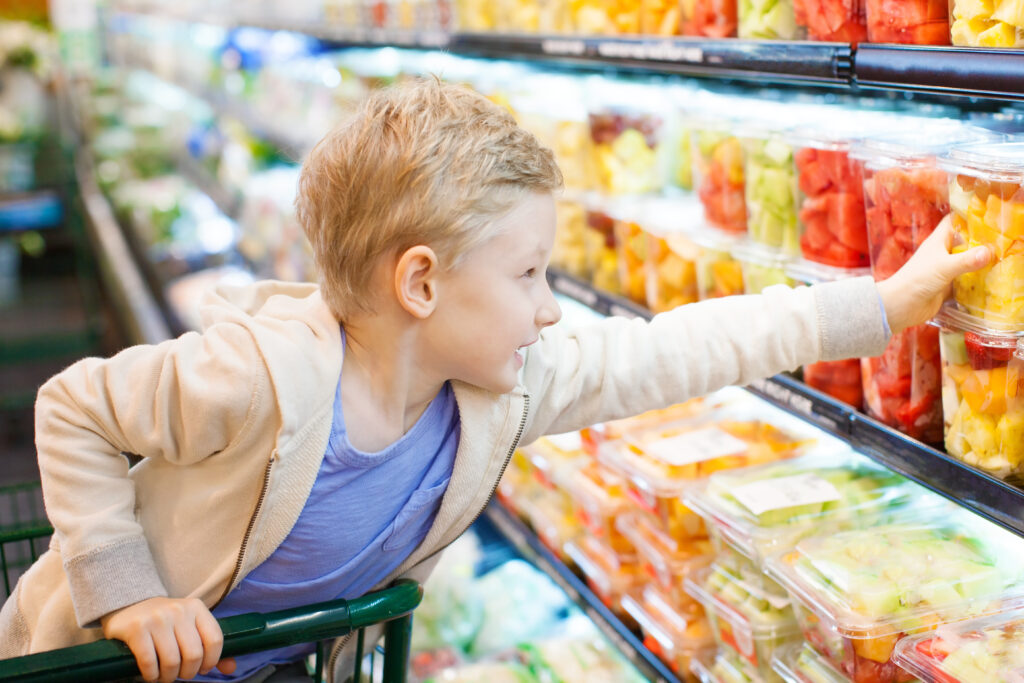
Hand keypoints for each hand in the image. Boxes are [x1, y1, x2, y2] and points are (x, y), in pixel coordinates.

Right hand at [101, 597, 236, 682]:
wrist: (129, 605)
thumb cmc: (165, 622)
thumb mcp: (190, 626)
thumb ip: (210, 646)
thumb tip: (230, 668)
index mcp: (196, 607)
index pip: (214, 639)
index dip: (211, 661)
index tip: (203, 669)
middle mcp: (178, 610)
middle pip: (194, 654)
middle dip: (188, 673)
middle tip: (181, 675)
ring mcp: (157, 618)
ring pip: (172, 661)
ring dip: (169, 677)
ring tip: (165, 676)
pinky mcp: (136, 628)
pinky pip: (149, 661)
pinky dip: (152, 675)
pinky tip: (151, 674)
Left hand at [876, 214, 992, 335]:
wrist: (901, 306)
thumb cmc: (916, 280)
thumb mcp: (944, 267)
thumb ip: (967, 260)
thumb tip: (988, 252)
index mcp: (938, 241)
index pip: (953, 222)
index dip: (968, 216)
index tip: (988, 216)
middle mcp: (941, 253)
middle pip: (964, 242)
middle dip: (981, 241)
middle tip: (1003, 241)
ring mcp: (944, 269)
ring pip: (966, 261)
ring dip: (980, 262)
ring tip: (1002, 259)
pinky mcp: (947, 285)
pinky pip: (965, 280)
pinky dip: (976, 280)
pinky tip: (991, 280)